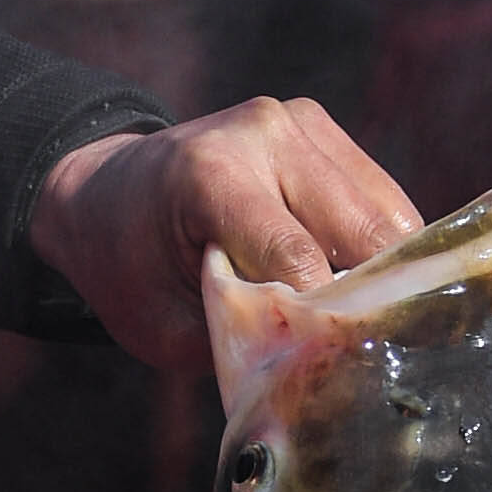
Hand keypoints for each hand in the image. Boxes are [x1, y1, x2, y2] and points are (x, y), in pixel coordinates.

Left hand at [30, 101, 420, 369]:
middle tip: (370, 356)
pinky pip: (381, 199)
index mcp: (209, 174)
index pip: (299, 257)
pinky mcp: (319, 127)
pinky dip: (382, 247)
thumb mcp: (166, 328)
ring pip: (388, 215)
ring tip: (364, 322)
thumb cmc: (128, 269)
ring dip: (386, 274)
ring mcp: (296, 120)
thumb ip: (242, 349)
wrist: (103, 194)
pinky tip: (358, 283)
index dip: (327, 320)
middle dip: (370, 300)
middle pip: (362, 232)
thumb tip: (324, 371)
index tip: (342, 366)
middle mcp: (261, 132)